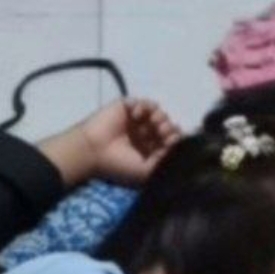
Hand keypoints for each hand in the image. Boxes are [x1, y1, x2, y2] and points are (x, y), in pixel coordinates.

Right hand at [38, 99, 181, 188]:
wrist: (94, 151)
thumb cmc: (118, 164)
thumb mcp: (146, 171)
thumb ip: (165, 162)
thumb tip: (180, 148)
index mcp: (150, 152)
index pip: (171, 142)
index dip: (176, 139)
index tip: (172, 141)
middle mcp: (146, 136)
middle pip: (168, 126)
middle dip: (169, 128)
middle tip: (163, 132)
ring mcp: (138, 121)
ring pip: (159, 113)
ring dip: (160, 117)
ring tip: (153, 123)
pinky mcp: (129, 107)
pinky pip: (145, 102)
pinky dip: (145, 106)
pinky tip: (137, 115)